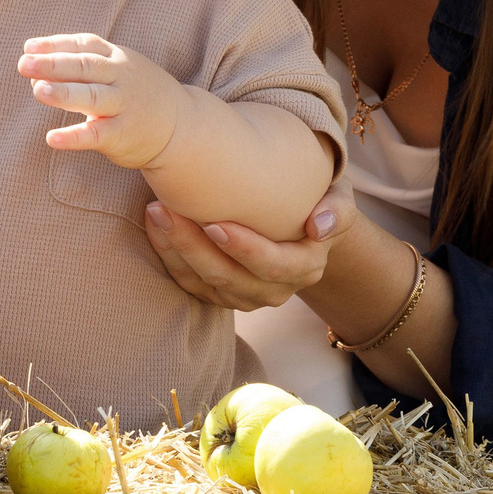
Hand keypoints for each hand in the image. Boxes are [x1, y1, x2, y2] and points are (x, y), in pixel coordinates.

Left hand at [19, 33, 184, 168]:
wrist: (181, 126)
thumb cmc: (136, 93)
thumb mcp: (116, 70)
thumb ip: (79, 68)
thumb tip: (35, 73)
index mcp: (116, 58)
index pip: (84, 45)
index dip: (56, 45)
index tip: (29, 47)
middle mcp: (120, 78)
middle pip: (85, 67)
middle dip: (53, 64)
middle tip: (23, 64)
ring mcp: (123, 106)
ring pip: (92, 97)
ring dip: (64, 93)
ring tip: (38, 90)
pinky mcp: (123, 134)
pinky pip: (96, 134)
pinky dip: (74, 137)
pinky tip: (52, 138)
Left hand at [141, 174, 356, 310]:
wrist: (299, 222)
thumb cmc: (316, 200)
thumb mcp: (338, 197)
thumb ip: (337, 209)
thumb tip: (319, 226)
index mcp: (306, 266)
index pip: (273, 265)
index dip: (244, 249)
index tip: (214, 223)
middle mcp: (275, 289)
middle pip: (231, 277)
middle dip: (194, 246)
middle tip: (166, 209)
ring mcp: (245, 296)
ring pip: (205, 284)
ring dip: (176, 251)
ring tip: (155, 213)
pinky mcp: (219, 295)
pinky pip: (190, 284)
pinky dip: (169, 258)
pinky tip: (154, 227)